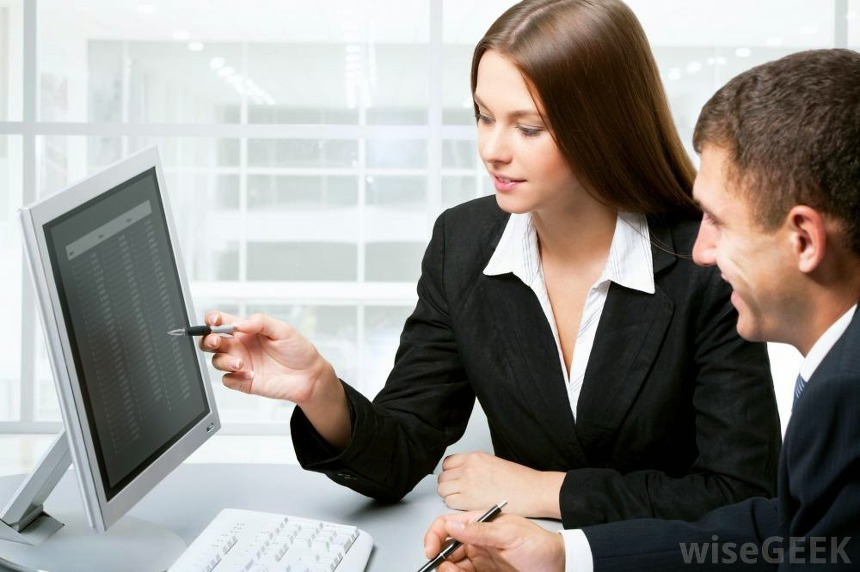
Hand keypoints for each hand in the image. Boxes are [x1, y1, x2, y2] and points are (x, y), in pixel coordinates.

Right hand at [200, 310, 350, 447]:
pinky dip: (234, 377)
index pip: (221, 322)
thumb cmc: (298, 351)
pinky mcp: (244, 382)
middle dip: (208, 340)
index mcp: (247, 331)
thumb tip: (240, 323)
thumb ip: (261, 322)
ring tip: (241, 363)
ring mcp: (241, 364)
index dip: (212, 320)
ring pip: (217, 361)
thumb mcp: (283, 329)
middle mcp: (241, 346)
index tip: (215, 322)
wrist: (309, 376)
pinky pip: (228, 380)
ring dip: (224, 361)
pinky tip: (250, 375)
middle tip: (217, 341)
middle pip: (211, 342)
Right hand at [423, 511, 564, 571]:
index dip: (435, 535)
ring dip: (447, 569)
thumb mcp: (509, 534)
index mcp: (480, 524)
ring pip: (452, 565)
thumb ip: (480, 530)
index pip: (448, 525)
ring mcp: (480, 559)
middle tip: (443, 568)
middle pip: (446, 548)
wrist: (558, 566)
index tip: (431, 550)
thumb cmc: (539, 545)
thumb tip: (453, 525)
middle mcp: (477, 541)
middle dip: (439, 558)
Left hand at [437, 452, 564, 517]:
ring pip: (443, 489)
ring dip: (450, 495)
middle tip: (458, 491)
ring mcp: (467, 483)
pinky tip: (466, 505)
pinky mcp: (468, 500)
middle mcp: (468, 468)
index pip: (447, 463)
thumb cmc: (519, 480)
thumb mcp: (493, 463)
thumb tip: (463, 473)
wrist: (531, 491)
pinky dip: (455, 505)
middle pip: (443, 477)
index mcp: (474, 457)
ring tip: (462, 499)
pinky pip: (450, 502)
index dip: (450, 473)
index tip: (454, 478)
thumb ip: (475, 466)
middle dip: (448, 485)